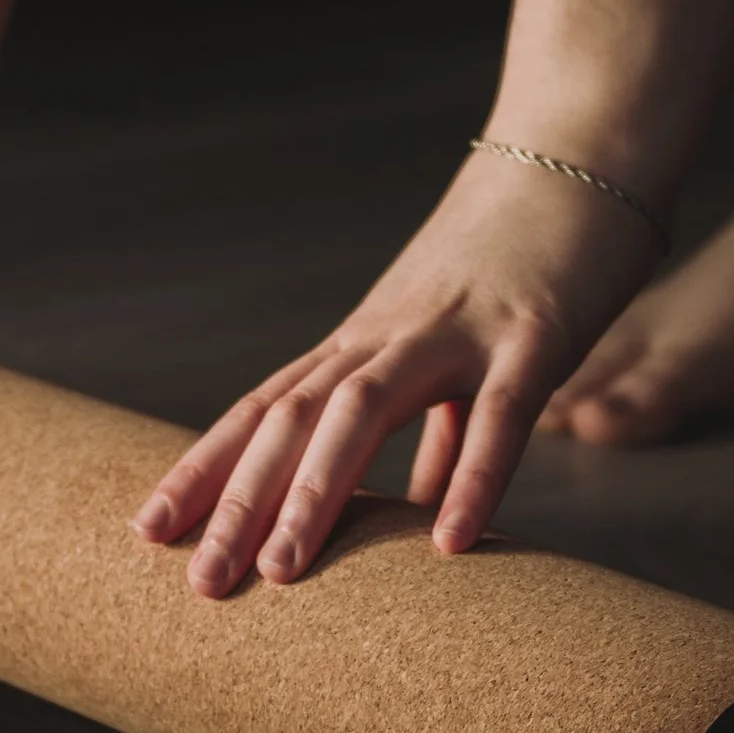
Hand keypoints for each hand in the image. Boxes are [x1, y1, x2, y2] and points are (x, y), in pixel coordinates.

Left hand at [131, 153, 659, 596]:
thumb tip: (423, 514)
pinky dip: (474, 476)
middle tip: (199, 585)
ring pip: (365, 410)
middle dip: (240, 503)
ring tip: (282, 574)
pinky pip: (499, 412)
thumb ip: (441, 436)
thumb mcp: (463, 354)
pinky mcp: (535, 331)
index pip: (265, 409)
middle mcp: (390, 333)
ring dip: (317, 492)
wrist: (584, 147)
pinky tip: (451, 544)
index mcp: (365, 339)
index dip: (206, 469)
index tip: (150, 531)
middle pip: (292, 418)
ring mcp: (457, 329)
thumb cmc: (523, 259)